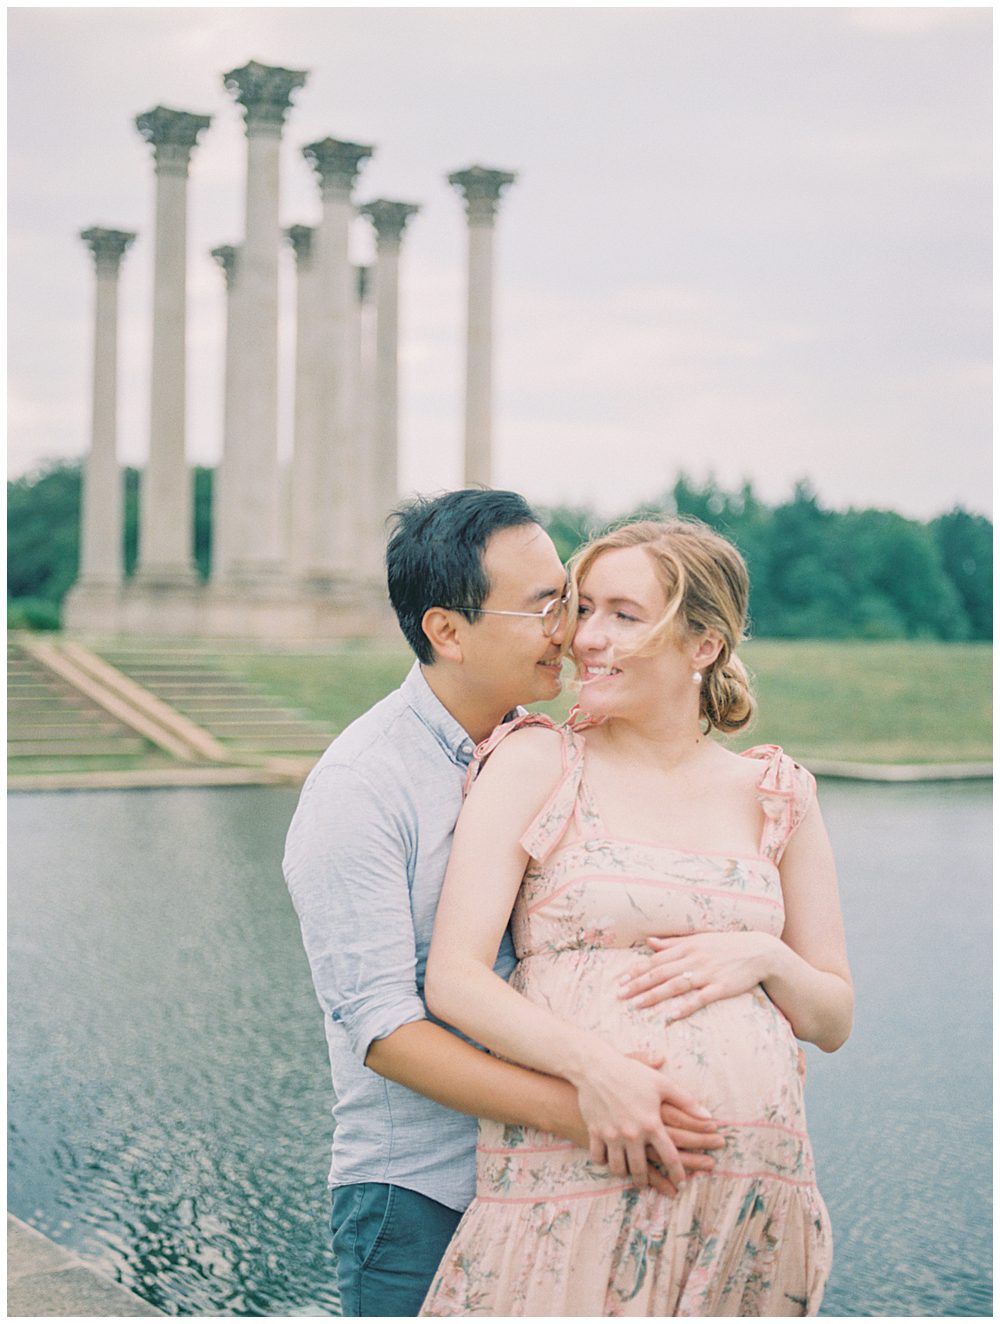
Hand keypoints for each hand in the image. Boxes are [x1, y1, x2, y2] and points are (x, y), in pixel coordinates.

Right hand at [575, 1049, 712, 1189]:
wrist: (595, 1066)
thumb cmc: (631, 1072)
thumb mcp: (662, 1083)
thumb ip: (687, 1101)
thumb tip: (709, 1117)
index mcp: (651, 1122)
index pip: (669, 1155)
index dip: (678, 1172)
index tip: (682, 1183)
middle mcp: (632, 1133)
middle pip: (640, 1168)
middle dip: (645, 1181)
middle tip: (648, 1185)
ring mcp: (612, 1134)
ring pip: (618, 1167)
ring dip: (625, 1174)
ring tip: (630, 1177)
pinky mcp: (595, 1131)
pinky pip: (599, 1157)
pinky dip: (604, 1163)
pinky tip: (609, 1163)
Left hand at [618, 932, 780, 1019]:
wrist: (760, 951)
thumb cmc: (726, 945)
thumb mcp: (698, 939)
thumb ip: (672, 942)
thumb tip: (649, 941)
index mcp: (687, 946)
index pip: (656, 960)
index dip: (636, 970)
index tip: (619, 980)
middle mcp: (694, 958)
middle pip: (660, 972)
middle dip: (638, 984)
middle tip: (620, 995)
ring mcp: (708, 973)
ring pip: (675, 985)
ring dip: (654, 995)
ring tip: (636, 1005)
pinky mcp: (722, 987)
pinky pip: (700, 998)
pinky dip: (685, 1007)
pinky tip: (671, 1016)